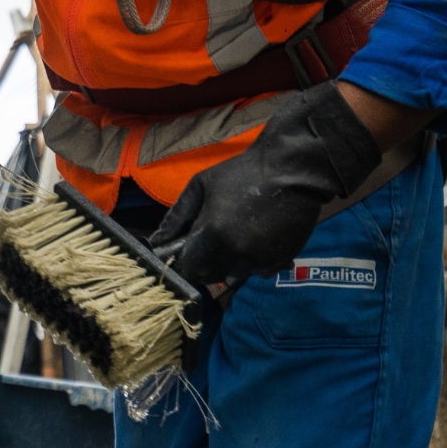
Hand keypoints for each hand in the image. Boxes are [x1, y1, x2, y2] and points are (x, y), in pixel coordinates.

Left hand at [149, 82, 382, 285]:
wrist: (292, 171)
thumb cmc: (242, 173)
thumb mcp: (200, 186)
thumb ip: (176, 217)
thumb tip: (154, 241)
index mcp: (213, 234)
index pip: (190, 269)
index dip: (187, 260)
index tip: (189, 248)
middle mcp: (236, 254)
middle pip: (211, 276)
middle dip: (207, 262)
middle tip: (214, 236)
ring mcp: (260, 260)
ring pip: (235, 275)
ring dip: (231, 262)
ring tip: (237, 232)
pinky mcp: (279, 262)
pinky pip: (257, 271)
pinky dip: (253, 261)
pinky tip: (256, 236)